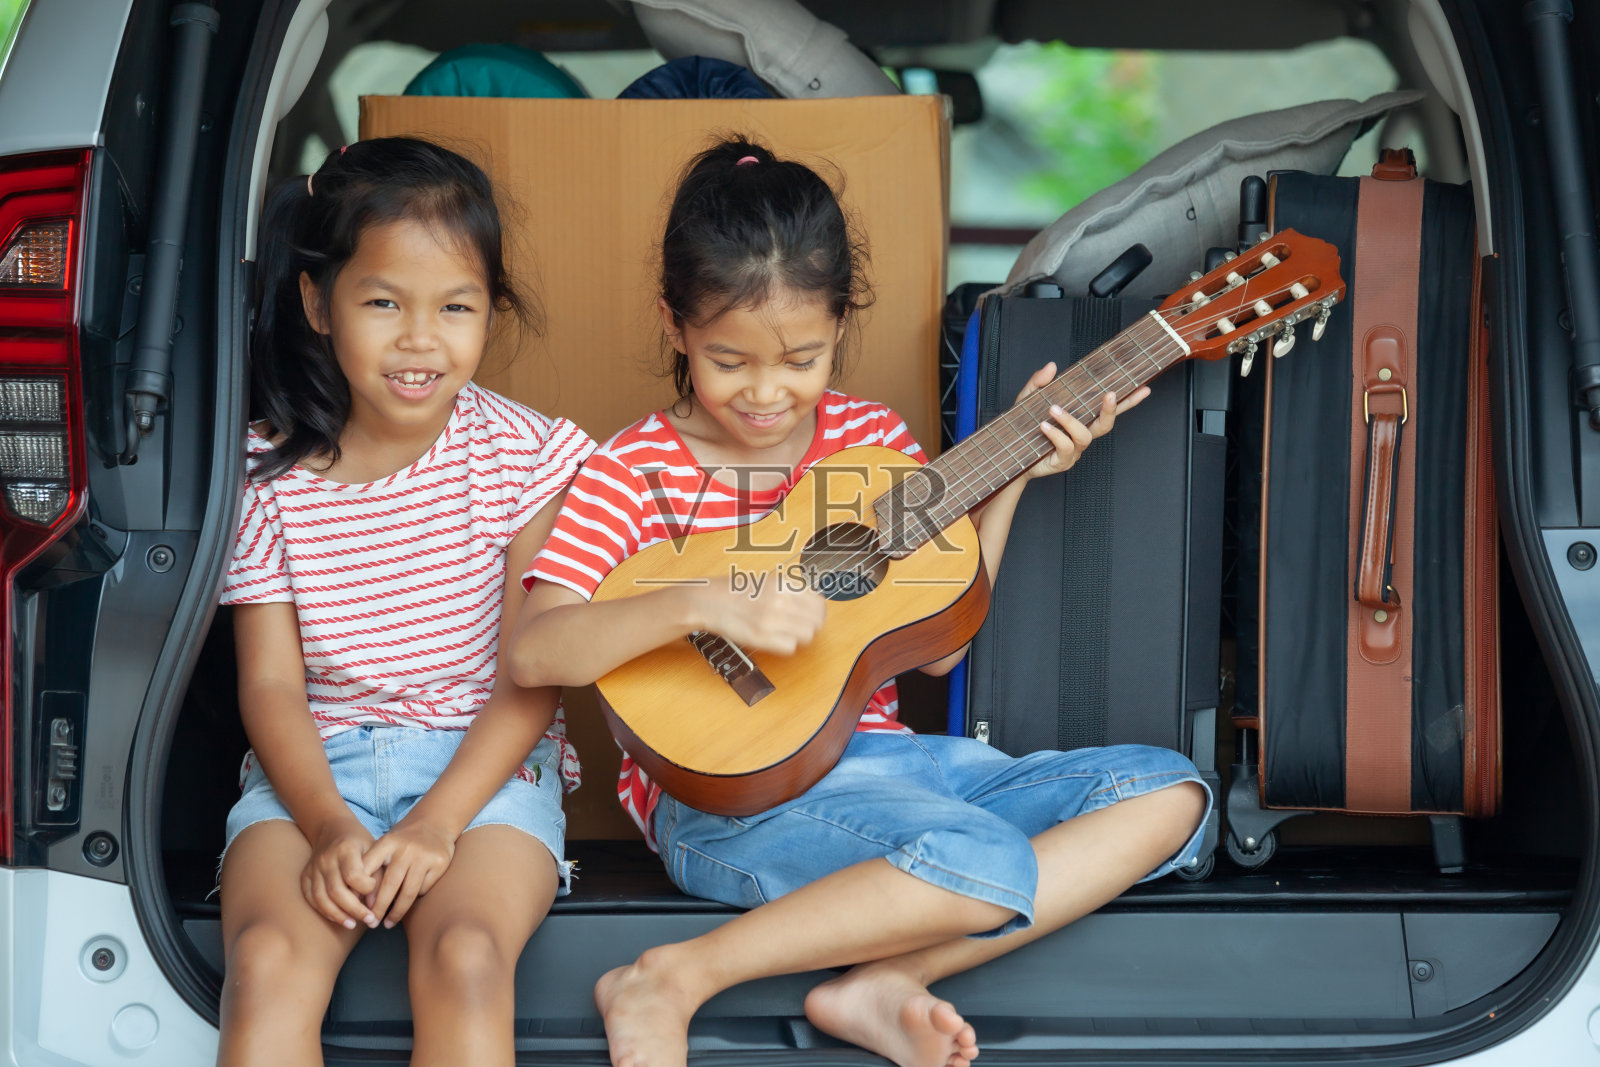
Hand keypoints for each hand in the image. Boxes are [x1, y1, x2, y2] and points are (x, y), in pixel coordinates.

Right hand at [301, 816, 378, 929]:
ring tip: (352, 924)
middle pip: (336, 891)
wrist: (333, 828)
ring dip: (337, 915)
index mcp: (346, 849)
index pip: (353, 876)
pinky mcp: (305, 875)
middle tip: (369, 920)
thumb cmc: (360, 842)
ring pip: (321, 898)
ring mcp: (313, 867)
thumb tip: (374, 905)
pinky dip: (323, 910)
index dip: (366, 889)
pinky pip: (311, 897)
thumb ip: (377, 875)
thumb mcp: (375, 850)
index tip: (375, 893)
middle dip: (354, 909)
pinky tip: (337, 917)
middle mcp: (326, 858)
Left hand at [360, 816, 457, 928]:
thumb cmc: (404, 839)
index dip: (361, 891)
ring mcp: (424, 856)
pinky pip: (423, 889)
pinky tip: (409, 902)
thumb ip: (373, 865)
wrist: (436, 821)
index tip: (358, 906)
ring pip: (407, 893)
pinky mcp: (439, 864)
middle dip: (378, 909)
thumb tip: (360, 899)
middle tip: (372, 923)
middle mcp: (405, 849)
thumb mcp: (386, 844)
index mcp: (388, 842)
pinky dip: (415, 898)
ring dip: (396, 912)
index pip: (369, 869)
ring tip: (388, 923)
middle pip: (388, 886)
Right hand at [693, 577, 826, 654]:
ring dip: (798, 638)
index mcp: (783, 583)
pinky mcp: (761, 636)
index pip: (819, 603)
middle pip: (817, 621)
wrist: (708, 601)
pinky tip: (772, 640)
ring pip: (807, 635)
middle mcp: (780, 599)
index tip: (808, 617)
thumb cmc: (735, 592)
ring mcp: (771, 618)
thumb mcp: (767, 581)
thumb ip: (791, 592)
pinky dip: (783, 647)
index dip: (815, 614)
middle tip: (796, 628)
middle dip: (810, 627)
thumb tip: (813, 605)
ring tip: (783, 633)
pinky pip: (790, 647)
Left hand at [1015, 362, 1148, 481]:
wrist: (1009, 455)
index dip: (1128, 400)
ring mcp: (1074, 450)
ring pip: (1084, 435)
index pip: (1109, 408)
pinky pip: (1066, 446)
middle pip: (1106, 424)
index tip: (1144, 387)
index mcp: (1081, 418)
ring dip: (1070, 420)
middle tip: (1110, 394)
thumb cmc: (1023, 428)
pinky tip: (1044, 426)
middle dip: (1112, 409)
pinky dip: (1055, 434)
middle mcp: (1081, 434)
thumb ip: (1039, 382)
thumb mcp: (1028, 399)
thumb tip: (1053, 366)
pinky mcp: (1063, 461)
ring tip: (1053, 409)